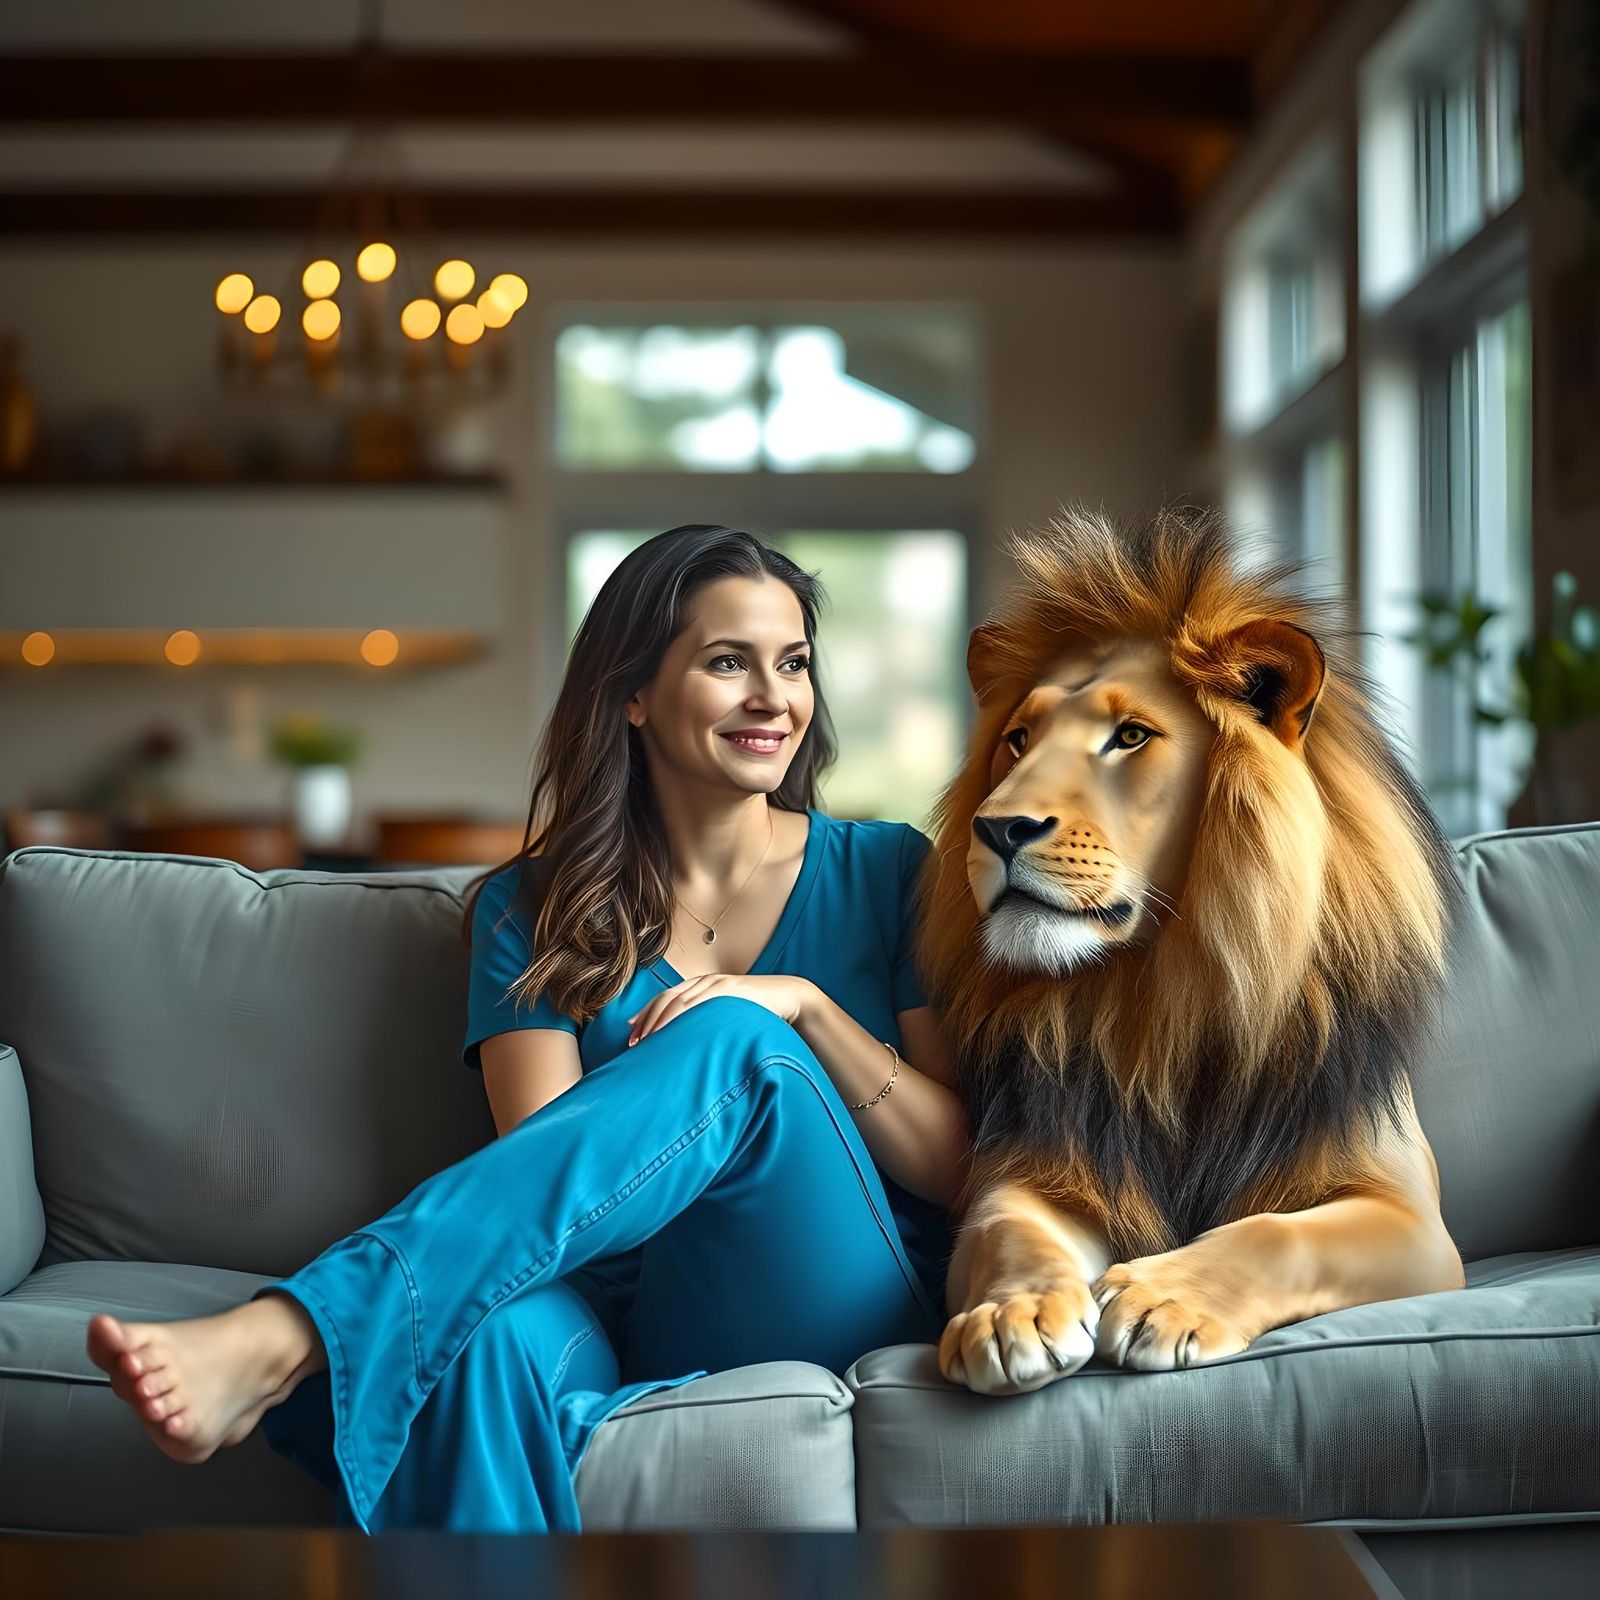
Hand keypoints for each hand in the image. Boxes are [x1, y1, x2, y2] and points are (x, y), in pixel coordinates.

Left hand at [626, 973, 815, 1045]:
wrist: (789, 997)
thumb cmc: (758, 1012)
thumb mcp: (728, 1015)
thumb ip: (709, 1023)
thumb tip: (693, 1046)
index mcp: (701, 987)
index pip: (665, 999)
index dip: (646, 1014)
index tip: (631, 1031)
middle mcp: (704, 982)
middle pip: (665, 999)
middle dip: (646, 1020)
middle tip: (633, 1043)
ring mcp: (716, 985)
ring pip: (677, 1000)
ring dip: (659, 1021)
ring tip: (646, 1041)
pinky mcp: (728, 991)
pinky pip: (699, 1003)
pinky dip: (682, 1016)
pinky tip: (673, 1030)